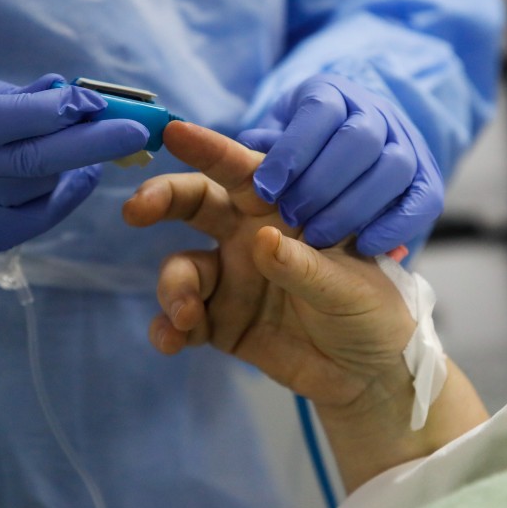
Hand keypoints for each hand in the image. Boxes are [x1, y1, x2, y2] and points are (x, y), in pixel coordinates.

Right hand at [0, 72, 147, 258]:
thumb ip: (17, 97)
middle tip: (138, 133)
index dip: (55, 112)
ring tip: (101, 145)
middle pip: (31, 162)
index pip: (5, 119)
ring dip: (77, 167)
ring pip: (38, 192)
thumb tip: (74, 94)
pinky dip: (63, 197)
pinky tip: (80, 176)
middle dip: (92, 144)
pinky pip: (34, 221)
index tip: (98, 102)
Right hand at [122, 120, 415, 410]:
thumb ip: (303, 265)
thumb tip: (260, 240)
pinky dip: (168, 329)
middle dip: (161, 200)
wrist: (369, 374)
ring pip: (181, 268)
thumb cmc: (371, 311)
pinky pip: (181, 320)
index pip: (244, 171)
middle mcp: (250, 238)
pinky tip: (171, 341)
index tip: (173, 132)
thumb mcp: (348, 286)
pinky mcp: (220, 323)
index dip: (208, 149)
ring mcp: (232, 280)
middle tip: (135, 210)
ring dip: (172, 287)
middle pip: (194, 204)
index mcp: (283, 213)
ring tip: (186, 316)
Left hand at [237, 74, 443, 255]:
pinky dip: (395, 226)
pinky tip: (364, 247)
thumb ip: (261, 148)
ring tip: (317, 238)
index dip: (292, 151)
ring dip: (353, 207)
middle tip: (290, 217)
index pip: (320, 112)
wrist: (350, 152)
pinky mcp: (428, 178)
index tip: (264, 189)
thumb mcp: (273, 139)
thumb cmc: (299, 151)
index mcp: (334, 93)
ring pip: (394, 167)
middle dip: (321, 183)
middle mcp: (376, 111)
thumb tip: (245, 158)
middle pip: (359, 139)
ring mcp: (408, 143)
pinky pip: (423, 200)